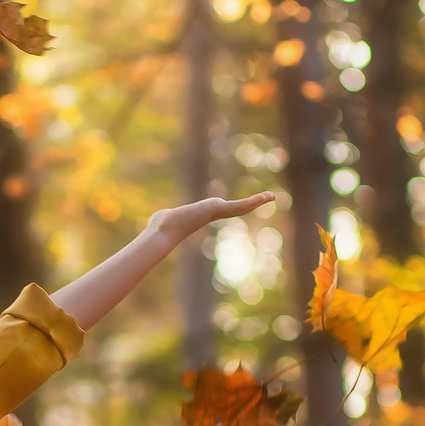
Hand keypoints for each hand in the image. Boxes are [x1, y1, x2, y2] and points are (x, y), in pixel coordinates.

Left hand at [147, 192, 274, 243]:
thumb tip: (153, 221)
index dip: (235, 206)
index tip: (245, 204)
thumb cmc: (162, 225)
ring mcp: (217, 212)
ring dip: (258, 202)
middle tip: (267, 199)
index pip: (224, 209)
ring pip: (242, 207)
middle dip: (252, 204)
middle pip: (237, 208)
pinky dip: (254, 201)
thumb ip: (164, 216)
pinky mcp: (219, 210)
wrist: (165, 228)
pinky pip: (240, 205)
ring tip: (272, 197)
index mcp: (204, 213)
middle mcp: (213, 213)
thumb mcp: (165, 216)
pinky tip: (266, 197)